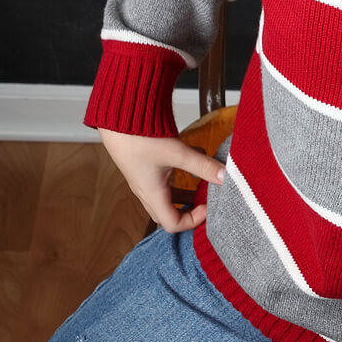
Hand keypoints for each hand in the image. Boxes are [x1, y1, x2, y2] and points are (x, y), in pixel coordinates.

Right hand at [98, 129, 225, 232]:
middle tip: (204, 200)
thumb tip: (225, 176)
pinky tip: (193, 156)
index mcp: (153, 194)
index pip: (172, 224)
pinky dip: (179, 174)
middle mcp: (146, 190)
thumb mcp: (177, 153)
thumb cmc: (139, 137)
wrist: (116, 118)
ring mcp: (143, 178)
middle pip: (167, 213)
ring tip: (202, 181)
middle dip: (188, 210)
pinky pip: (163, 179)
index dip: (193, 220)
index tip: (207, 206)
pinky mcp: (143, 166)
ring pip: (166, 195)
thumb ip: (203, 166)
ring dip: (184, 193)